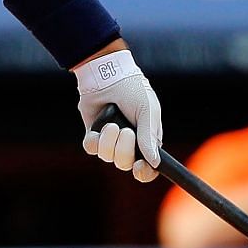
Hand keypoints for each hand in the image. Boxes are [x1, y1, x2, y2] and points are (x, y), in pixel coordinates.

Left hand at [76, 47, 162, 182]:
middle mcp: (129, 144)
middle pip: (126, 164)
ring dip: (109, 141)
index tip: (140, 169)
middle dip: (124, 150)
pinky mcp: (93, 134)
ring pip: (107, 157)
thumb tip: (155, 163)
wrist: (108, 75)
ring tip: (112, 124)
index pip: (148, 167)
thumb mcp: (147, 110)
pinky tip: (100, 126)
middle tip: (126, 132)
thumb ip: (150, 137)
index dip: (145, 173)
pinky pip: (92, 148)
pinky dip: (95, 138)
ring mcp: (110, 140)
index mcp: (147, 140)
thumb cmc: (133, 90)